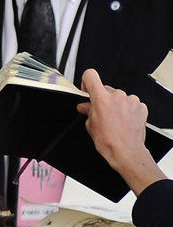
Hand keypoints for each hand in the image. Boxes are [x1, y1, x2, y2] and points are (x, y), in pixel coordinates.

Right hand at [78, 69, 165, 194]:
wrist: (126, 151)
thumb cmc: (108, 141)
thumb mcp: (90, 125)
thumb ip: (88, 111)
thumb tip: (85, 106)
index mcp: (101, 99)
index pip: (90, 76)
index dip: (86, 81)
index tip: (87, 90)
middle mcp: (117, 96)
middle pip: (105, 89)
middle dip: (101, 99)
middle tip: (99, 112)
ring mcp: (131, 100)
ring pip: (119, 97)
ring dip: (115, 104)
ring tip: (114, 119)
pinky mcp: (140, 106)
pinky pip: (130, 103)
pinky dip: (126, 109)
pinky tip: (123, 120)